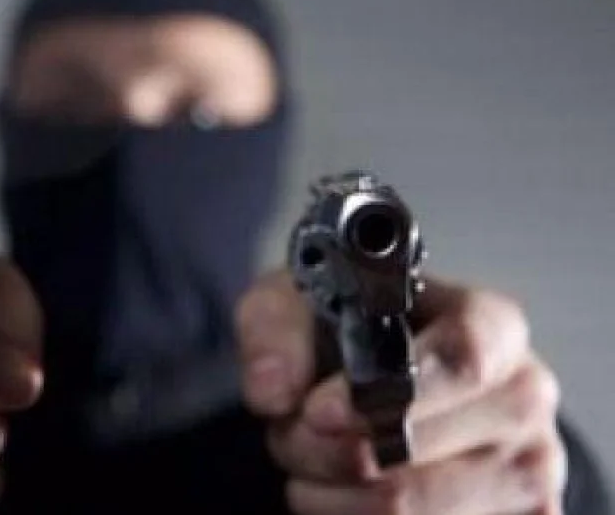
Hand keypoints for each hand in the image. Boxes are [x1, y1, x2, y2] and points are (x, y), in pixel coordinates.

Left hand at [237, 270, 566, 513]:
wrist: (375, 382)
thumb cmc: (346, 337)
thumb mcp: (293, 306)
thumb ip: (275, 333)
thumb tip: (275, 390)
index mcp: (493, 328)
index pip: (462, 360)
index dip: (382, 394)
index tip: (317, 409)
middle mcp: (522, 400)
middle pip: (413, 452)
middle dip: (322, 449)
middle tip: (293, 431)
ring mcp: (526, 473)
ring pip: (403, 510)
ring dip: (328, 493)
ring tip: (310, 461)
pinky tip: (340, 494)